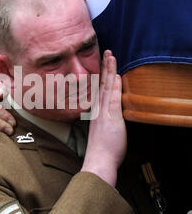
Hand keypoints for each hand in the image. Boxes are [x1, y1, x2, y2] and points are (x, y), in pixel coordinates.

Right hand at [81, 50, 126, 186]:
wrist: (98, 161)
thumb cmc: (101, 151)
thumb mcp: (102, 132)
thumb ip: (104, 121)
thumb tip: (107, 116)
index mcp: (97, 112)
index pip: (100, 89)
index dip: (102, 75)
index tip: (104, 63)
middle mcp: (98, 110)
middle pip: (101, 83)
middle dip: (104, 67)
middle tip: (106, 52)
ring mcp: (103, 113)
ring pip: (106, 87)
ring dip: (109, 70)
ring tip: (110, 56)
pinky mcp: (110, 118)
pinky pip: (112, 98)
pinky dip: (114, 86)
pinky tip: (116, 75)